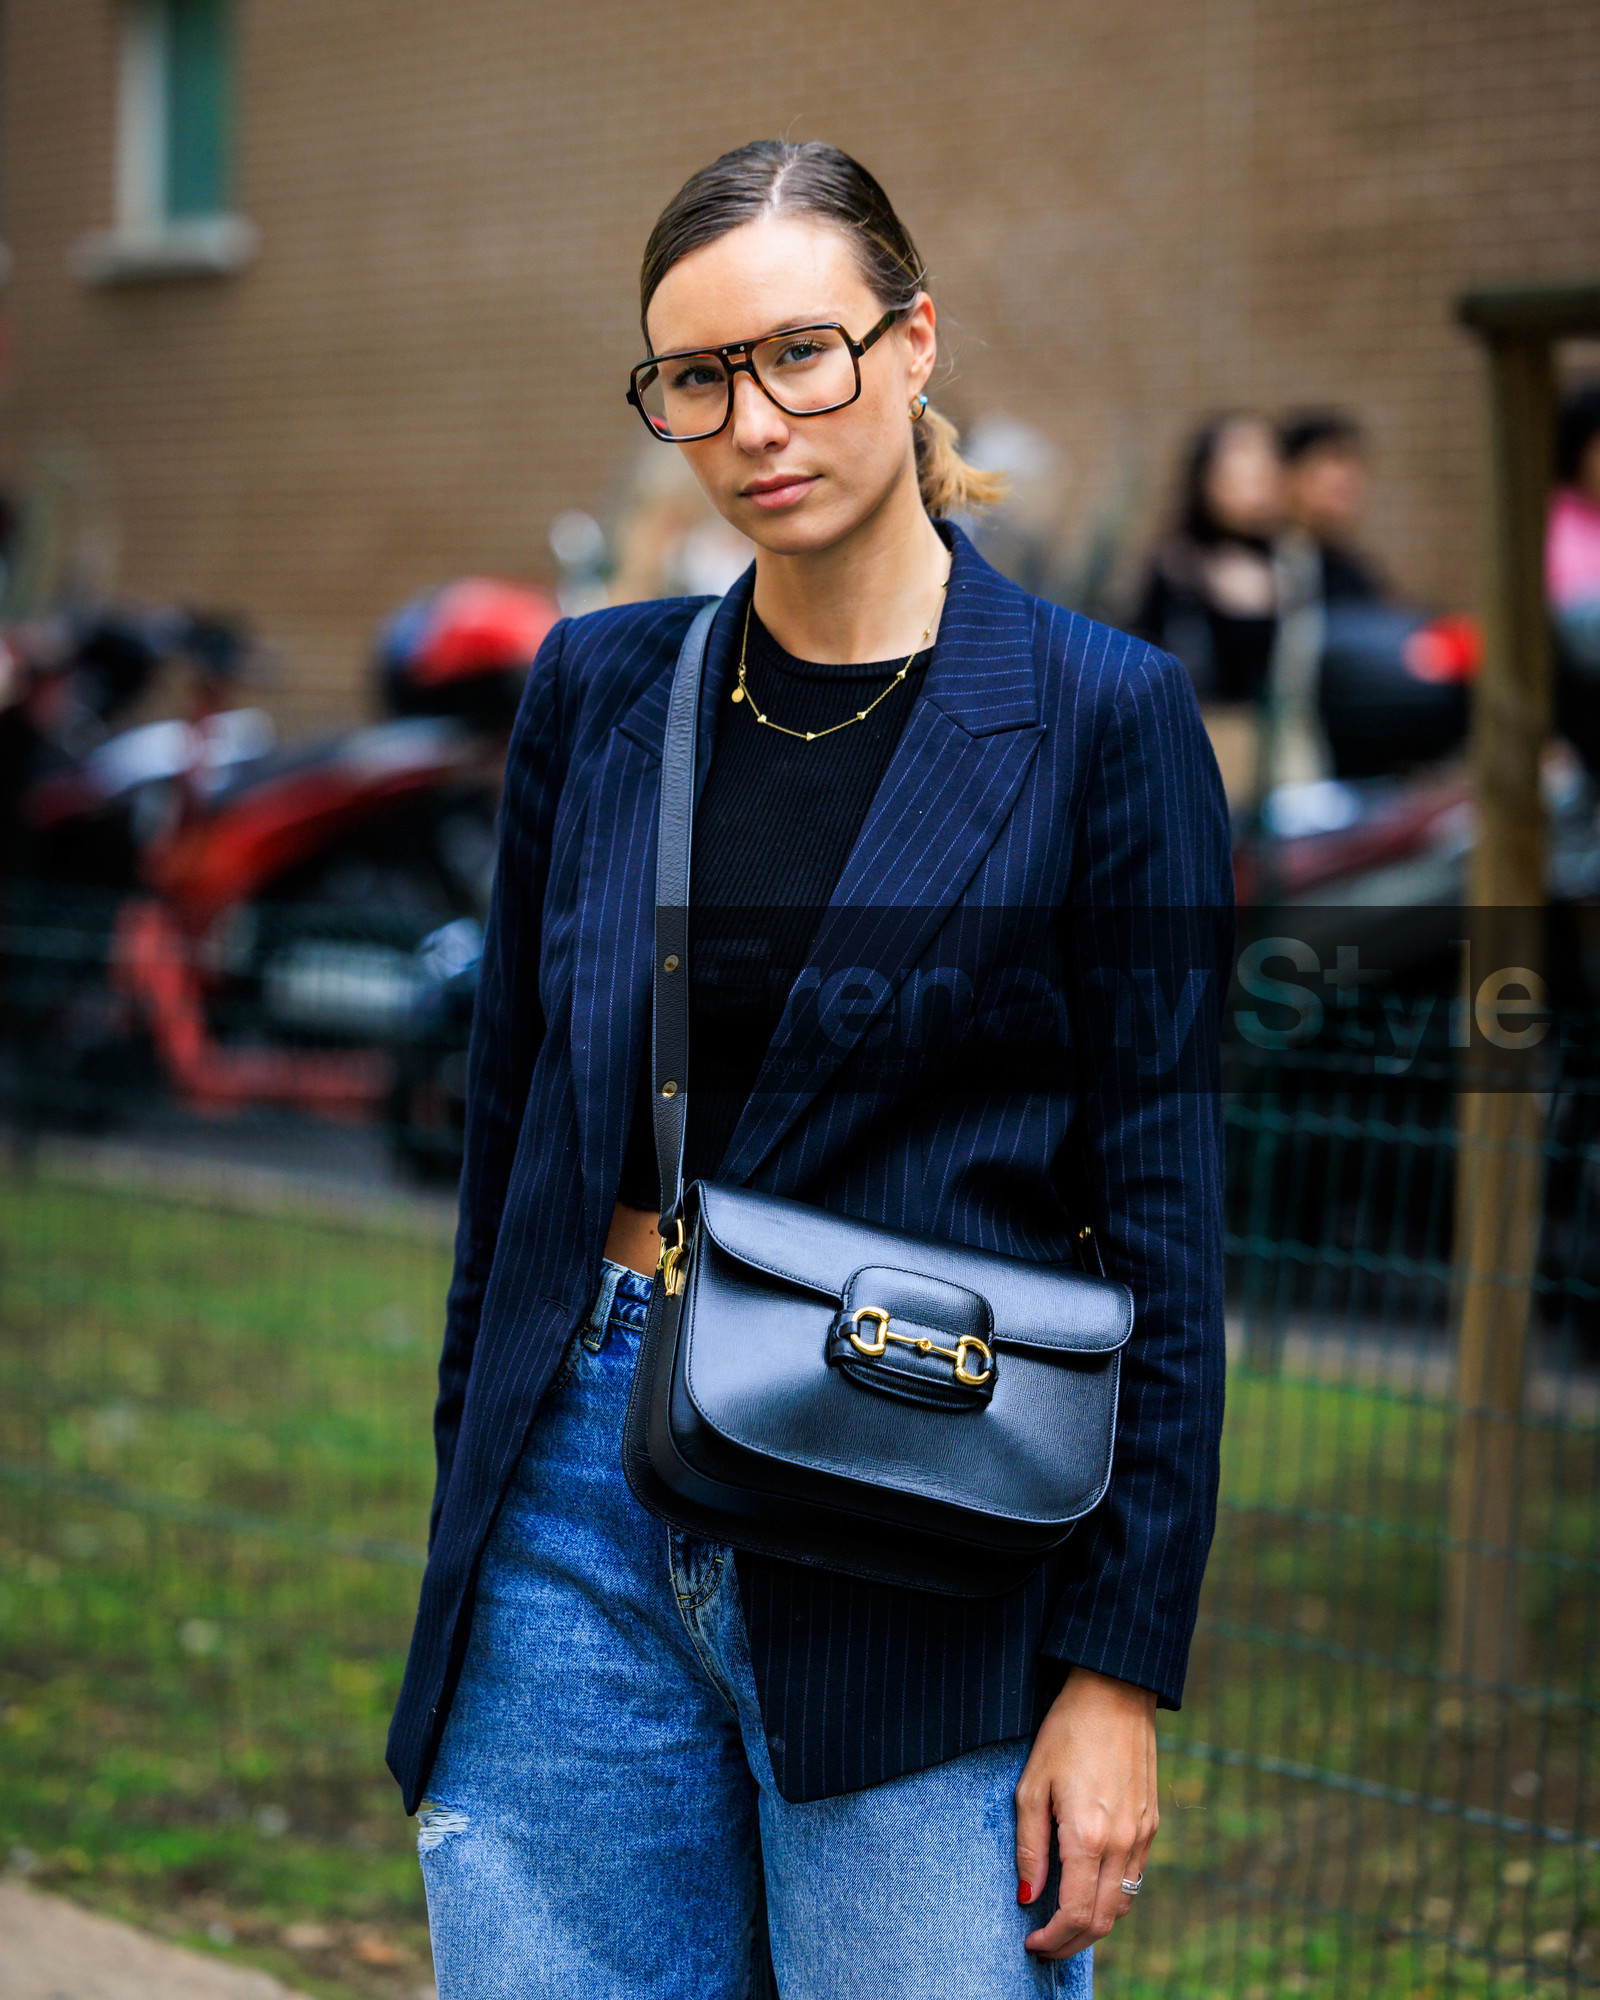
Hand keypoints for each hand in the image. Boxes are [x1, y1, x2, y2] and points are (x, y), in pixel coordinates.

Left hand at [1013, 1666, 1158, 1959]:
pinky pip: (1134, 1877)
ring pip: (1122, 1903)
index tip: (1031, 1943)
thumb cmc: (1065, 1733)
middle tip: (1045, 1945)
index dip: (1053, 1939)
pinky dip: (1111, 1895)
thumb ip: (1029, 1846)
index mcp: (1088, 1836)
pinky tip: (1088, 1886)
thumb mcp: (1031, 1786)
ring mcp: (1142, 1834)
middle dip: (1072, 1942)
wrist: (1114, 1693)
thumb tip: (1027, 1897)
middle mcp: (1122, 1842)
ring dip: (1094, 1923)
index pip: (1075, 1913)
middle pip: (1102, 1920)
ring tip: (1063, 1921)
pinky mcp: (1152, 1823)